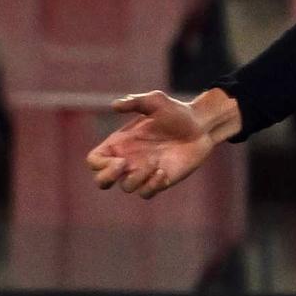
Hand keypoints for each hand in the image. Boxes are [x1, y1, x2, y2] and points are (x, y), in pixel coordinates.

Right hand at [86, 88, 238, 199]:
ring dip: (138, 177)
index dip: (99, 164)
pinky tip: (163, 172)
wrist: (200, 126)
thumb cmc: (176, 112)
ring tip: (155, 162)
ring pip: (127, 187)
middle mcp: (128, 159)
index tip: (118, 159)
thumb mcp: (155, 101)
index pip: (95, 161)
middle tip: (124, 164)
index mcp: (120, 142)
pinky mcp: (158, 181)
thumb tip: (115, 105)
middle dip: (107, 177)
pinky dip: (152, 186)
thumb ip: (135, 102)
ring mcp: (142, 172)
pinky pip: (146, 194)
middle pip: (102, 180)